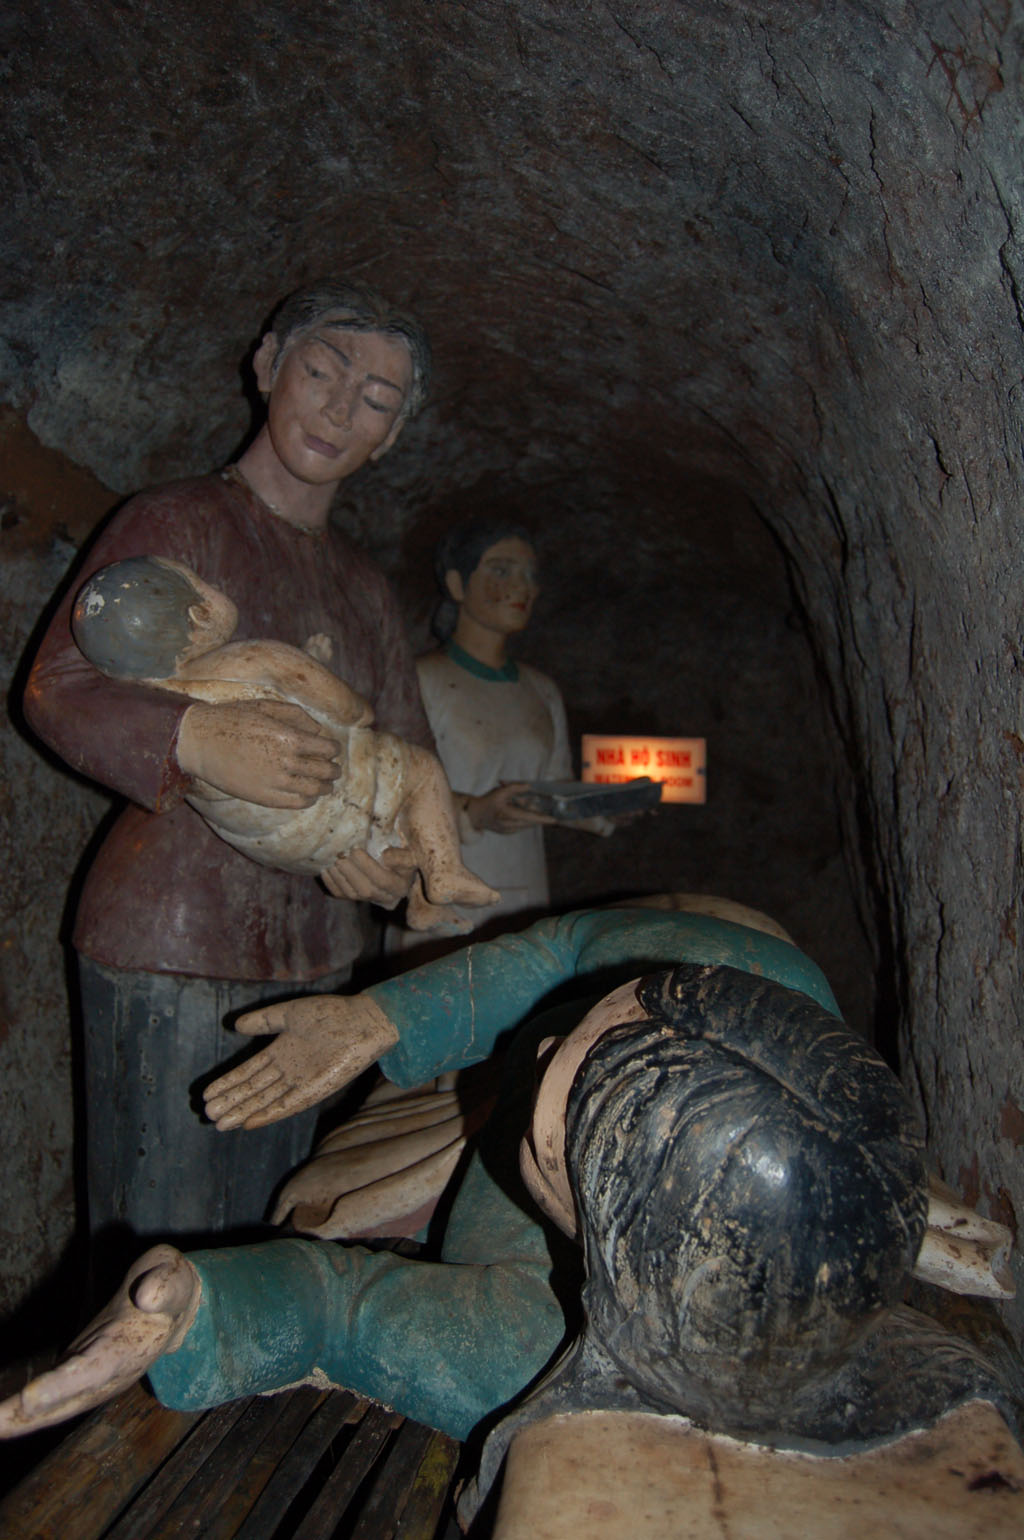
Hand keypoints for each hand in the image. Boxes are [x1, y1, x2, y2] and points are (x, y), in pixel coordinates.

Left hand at [0, 1246, 198, 1437]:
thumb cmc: (169, 1288)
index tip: (29, 1398)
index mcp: (132, 1349)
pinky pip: (48, 1402)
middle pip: (66, 1401)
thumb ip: (164, 1283)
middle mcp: (110, 1375)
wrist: (171, 1312)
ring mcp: (93, 1384)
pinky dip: (21, 1413)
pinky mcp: (79, 1381)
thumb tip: (146, 1297)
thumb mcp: (173, 1274)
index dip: (62, 1386)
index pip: (94, 1370)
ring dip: (19, 1420)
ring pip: (53, 1408)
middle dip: (28, 1416)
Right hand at [176, 700, 340, 807]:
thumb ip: (297, 716)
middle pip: (325, 771)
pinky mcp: (264, 797)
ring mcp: (275, 782)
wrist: (200, 741)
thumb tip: (319, 731)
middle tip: (334, 769)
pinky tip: (308, 794)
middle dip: (333, 770)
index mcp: (290, 737)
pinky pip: (297, 803)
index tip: (331, 750)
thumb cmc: (233, 718)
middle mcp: (286, 761)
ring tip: (325, 784)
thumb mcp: (266, 706)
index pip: (327, 749)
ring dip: (325, 787)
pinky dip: (308, 799)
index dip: (333, 749)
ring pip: (314, 789)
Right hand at [203, 993, 399, 1128]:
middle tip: (207, 1114)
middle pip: (254, 1090)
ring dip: (244, 1112)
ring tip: (220, 1122)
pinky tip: (251, 1122)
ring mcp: (301, 1081)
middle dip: (231, 1101)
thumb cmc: (331, 1014)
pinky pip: (289, 1105)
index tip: (208, 1094)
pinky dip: (270, 1114)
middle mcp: (289, 1070)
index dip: (229, 1083)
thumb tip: (235, 1025)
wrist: (362, 1020)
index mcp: (282, 1052)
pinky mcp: (316, 1089)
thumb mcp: (290, 1014)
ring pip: (266, 1101)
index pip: (249, 1071)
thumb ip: (264, 1021)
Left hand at [320, 846, 416, 907]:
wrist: (396, 864)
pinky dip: (331, 883)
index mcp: (401, 887)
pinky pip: (342, 895)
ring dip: (339, 877)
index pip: (383, 880)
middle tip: (340, 856)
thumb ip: (401, 856)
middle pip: (366, 890)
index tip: (356, 850)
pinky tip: (325, 870)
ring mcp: (371, 900)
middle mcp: (386, 898)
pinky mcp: (358, 899)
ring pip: (352, 894)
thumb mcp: (409, 854)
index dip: (367, 866)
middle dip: (350, 873)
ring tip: (333, 861)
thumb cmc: (402, 855)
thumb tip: (385, 856)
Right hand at [464, 783, 555, 833]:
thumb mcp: (500, 791)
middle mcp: (509, 825)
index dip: (543, 819)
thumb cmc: (488, 801)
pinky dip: (522, 818)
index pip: (529, 817)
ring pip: (526, 823)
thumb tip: (529, 786)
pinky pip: (521, 826)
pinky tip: (513, 810)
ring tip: (515, 804)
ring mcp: (509, 831)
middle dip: (534, 812)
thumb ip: (515, 788)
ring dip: (528, 815)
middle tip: (528, 802)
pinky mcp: (508, 833)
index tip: (554, 820)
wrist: (475, 815)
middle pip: (530, 820)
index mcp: (507, 814)